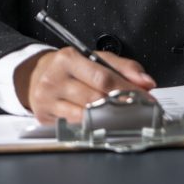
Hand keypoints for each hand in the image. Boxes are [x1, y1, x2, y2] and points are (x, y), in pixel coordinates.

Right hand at [14, 47, 156, 123]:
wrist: (37, 74)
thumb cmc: (71, 66)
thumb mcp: (95, 58)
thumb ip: (124, 67)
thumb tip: (146, 82)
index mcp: (68, 58)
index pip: (103, 78)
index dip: (127, 89)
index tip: (145, 97)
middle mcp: (55, 78)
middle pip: (95, 98)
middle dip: (120, 105)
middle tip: (138, 110)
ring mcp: (48, 100)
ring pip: (85, 115)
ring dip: (107, 118)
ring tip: (121, 116)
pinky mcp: (45, 118)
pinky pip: (74, 126)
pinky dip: (90, 125)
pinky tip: (99, 122)